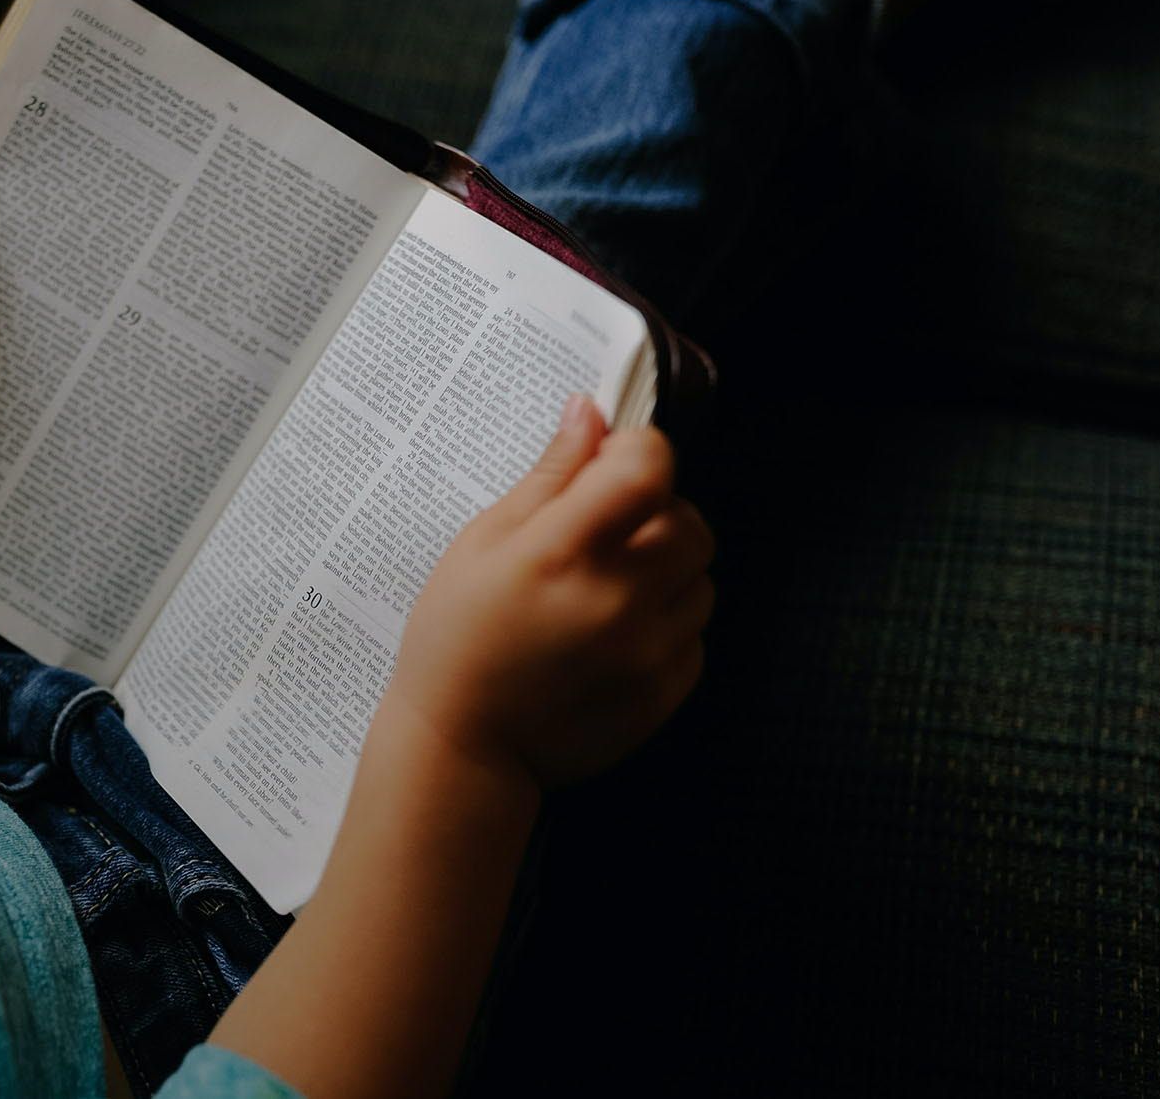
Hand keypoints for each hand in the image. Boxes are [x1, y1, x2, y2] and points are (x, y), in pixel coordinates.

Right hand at [382, 394, 712, 791]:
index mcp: (562, 551)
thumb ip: (549, 477)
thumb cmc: (458, 638)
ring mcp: (648, 651)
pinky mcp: (666, 692)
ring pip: (701, 577)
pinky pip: (696, 633)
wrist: (464, 746)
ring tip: (609, 588)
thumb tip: (590, 412)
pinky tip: (616, 634)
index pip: (649, 467)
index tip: (608, 465)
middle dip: (655, 512)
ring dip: (667, 569)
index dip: (635, 452)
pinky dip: (667, 623)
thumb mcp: (483, 542)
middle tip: (605, 532)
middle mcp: (616, 599)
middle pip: (689, 520)